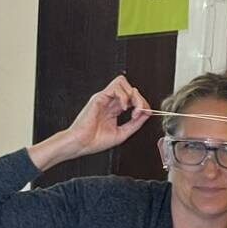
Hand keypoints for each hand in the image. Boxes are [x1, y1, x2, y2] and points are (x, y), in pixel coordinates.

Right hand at [33, 76, 149, 167]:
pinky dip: (123, 96)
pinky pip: (115, 87)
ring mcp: (103, 98)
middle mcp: (109, 102)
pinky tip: (123, 108)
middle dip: (140, 99)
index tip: (144, 114)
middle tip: (140, 112)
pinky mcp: (98, 98)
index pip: (132, 98)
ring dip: (132, 95)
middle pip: (130, 88)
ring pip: (122, 82)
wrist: (80, 144)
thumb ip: (135, 124)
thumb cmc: (94, 141)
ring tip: (132, 109)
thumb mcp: (121, 133)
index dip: (142, 104)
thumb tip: (146, 114)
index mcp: (114, 110)